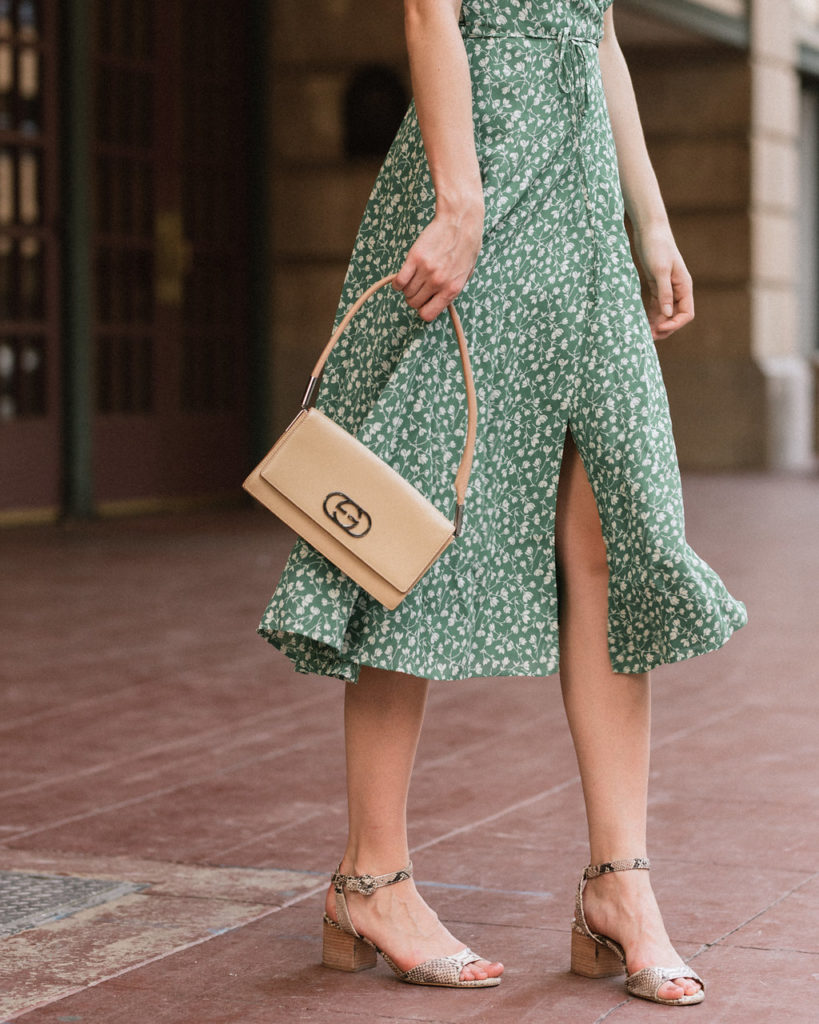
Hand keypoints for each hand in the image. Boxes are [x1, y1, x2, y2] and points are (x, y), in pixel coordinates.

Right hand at [393, 200, 483, 321]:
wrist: (461, 221)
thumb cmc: (466, 245)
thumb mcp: (467, 274)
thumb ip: (453, 289)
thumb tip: (439, 302)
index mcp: (452, 289)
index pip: (428, 314)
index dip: (423, 310)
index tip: (424, 302)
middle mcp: (438, 282)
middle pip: (414, 303)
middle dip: (414, 298)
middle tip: (418, 288)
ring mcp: (425, 270)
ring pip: (406, 292)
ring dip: (407, 289)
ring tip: (413, 279)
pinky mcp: (414, 258)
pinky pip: (399, 281)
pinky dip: (397, 283)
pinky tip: (404, 275)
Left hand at [633, 222, 693, 340]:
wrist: (650, 231)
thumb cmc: (657, 247)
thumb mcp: (660, 271)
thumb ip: (665, 293)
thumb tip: (668, 314)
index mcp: (684, 286)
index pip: (686, 313)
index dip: (675, 324)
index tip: (660, 329)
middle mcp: (678, 290)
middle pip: (676, 317)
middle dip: (664, 328)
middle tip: (649, 337)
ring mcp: (668, 288)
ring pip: (665, 313)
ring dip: (656, 324)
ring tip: (644, 334)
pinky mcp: (657, 286)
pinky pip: (656, 306)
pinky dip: (650, 315)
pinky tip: (641, 323)